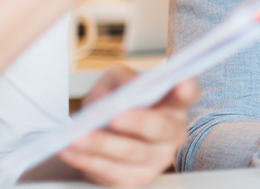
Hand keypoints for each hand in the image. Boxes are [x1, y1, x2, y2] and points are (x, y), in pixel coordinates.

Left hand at [58, 67, 198, 186]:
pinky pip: (113, 173)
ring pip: (133, 153)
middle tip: (116, 116)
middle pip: (161, 128)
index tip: (180, 83)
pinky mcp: (137, 180)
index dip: (186, 89)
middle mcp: (172, 133)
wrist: (99, 134)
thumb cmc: (114, 104)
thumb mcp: (115, 82)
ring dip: (104, 145)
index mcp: (173, 104)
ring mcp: (157, 159)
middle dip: (139, 122)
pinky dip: (89, 161)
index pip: (187, 94)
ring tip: (79, 137)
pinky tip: (72, 151)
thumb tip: (129, 87)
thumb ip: (121, 79)